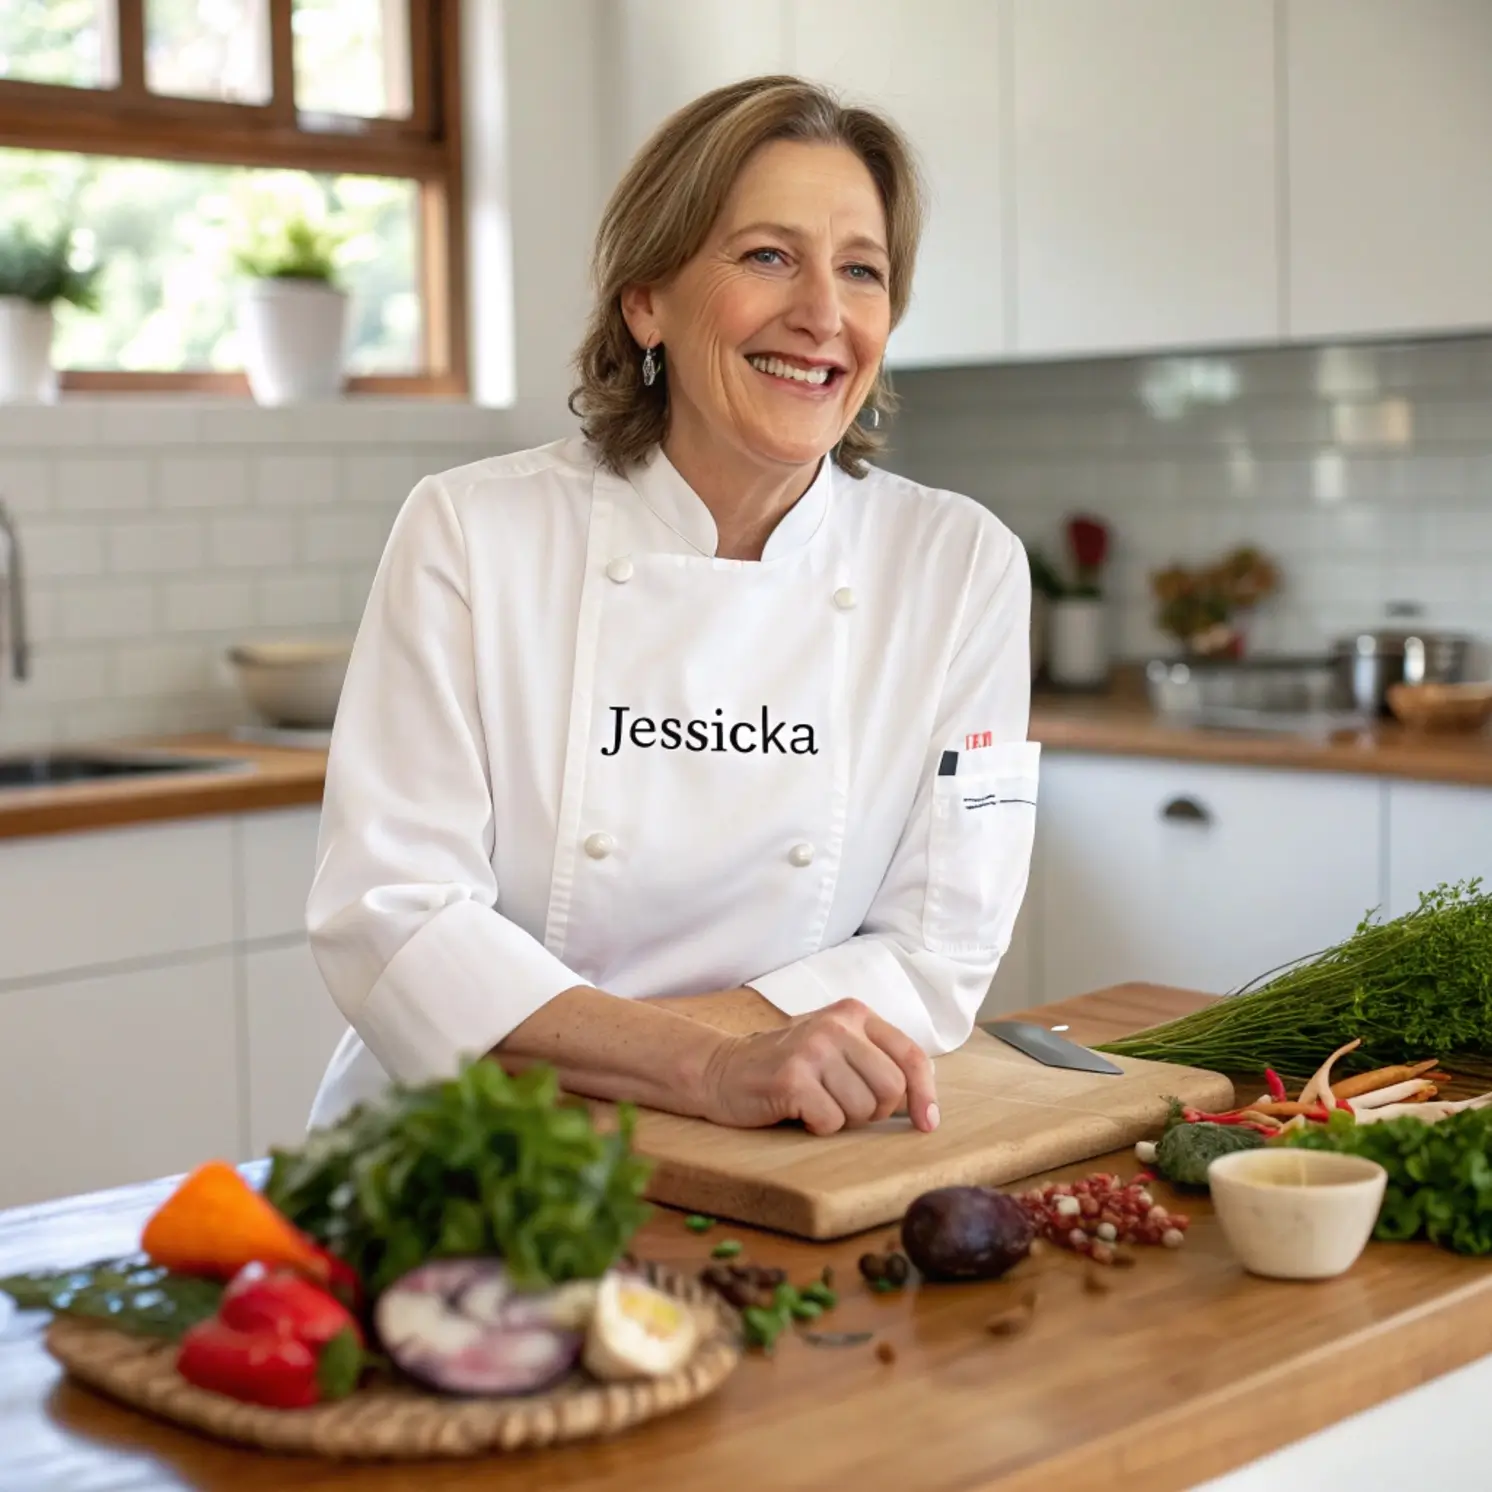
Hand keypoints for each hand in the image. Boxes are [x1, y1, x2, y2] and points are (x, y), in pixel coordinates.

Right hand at [698, 998, 938, 1135]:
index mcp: (854, 1013)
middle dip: (874, 1111)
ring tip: (817, 1104)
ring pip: (863, 1109)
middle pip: (891, 1088)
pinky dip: (818, 1127)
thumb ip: (876, 1061)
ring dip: (843, 1120)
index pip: (910, 1056)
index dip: (924, 1094)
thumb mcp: (835, 1048)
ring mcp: (813, 1049)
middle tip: (844, 1107)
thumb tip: (923, 1103)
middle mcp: (836, 1025)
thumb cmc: (788, 1066)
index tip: (927, 1124)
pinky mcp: (792, 1078)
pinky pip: (831, 1121)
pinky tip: (799, 1112)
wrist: (722, 1070)